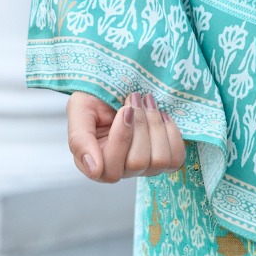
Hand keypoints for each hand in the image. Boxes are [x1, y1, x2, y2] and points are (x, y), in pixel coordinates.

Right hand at [66, 90, 186, 182]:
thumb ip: (79, 140)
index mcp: (96, 165)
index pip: (111, 169)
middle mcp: (120, 170)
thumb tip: (95, 170)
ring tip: (148, 102)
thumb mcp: (80, 110)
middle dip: (141, 124)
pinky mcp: (164, 159)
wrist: (118, 84)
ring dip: (156, 125)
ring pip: (159, 160)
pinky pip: (176, 158)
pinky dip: (172, 133)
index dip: (122, 137)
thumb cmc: (94, 98)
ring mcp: (144, 167)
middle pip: (138, 162)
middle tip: (135, 98)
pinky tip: (162, 114)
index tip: (125, 108)